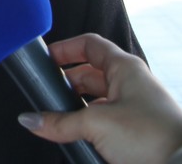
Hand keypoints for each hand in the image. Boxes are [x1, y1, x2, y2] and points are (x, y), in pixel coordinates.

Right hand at [18, 33, 181, 163]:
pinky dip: (89, 126)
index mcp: (125, 68)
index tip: (45, 59)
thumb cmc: (151, 136)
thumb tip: (30, 120)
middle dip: (66, 84)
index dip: (66, 48)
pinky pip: (105, 120)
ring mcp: (135, 107)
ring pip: (97, 99)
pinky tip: (76, 138)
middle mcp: (131, 83)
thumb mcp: (97, 124)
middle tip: (46, 96)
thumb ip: (60, 122)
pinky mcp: (137, 131)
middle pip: (90, 73)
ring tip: (58, 121)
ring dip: (76, 108)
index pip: (90, 44)